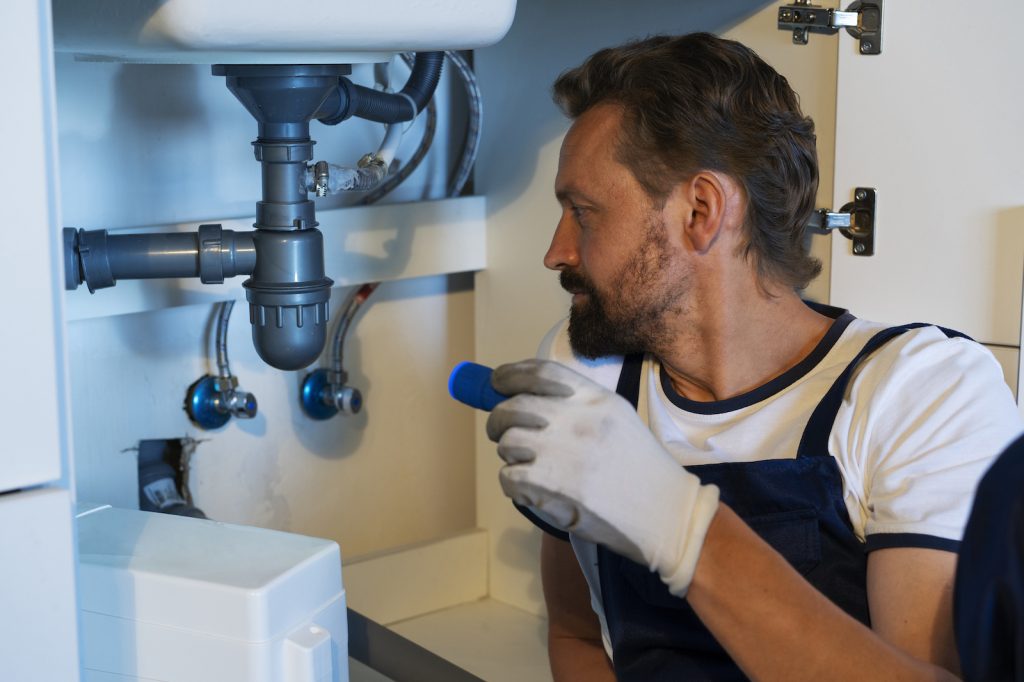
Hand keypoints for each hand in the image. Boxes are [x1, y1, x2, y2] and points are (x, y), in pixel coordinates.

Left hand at [487, 359, 719, 595]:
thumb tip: (528, 400)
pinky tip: (531, 490)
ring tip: (528, 467)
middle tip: (500, 434)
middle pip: (513, 407)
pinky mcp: (552, 483)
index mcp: (594, 399)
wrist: (666, 513)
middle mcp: (576, 419)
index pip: (539, 372)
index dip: (509, 375)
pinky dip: (513, 484)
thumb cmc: (641, 468)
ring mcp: (563, 450)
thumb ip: (578, 406)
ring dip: (510, 455)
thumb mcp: (617, 419)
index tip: (496, 383)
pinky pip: (509, 476)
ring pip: (508, 442)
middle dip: (498, 421)